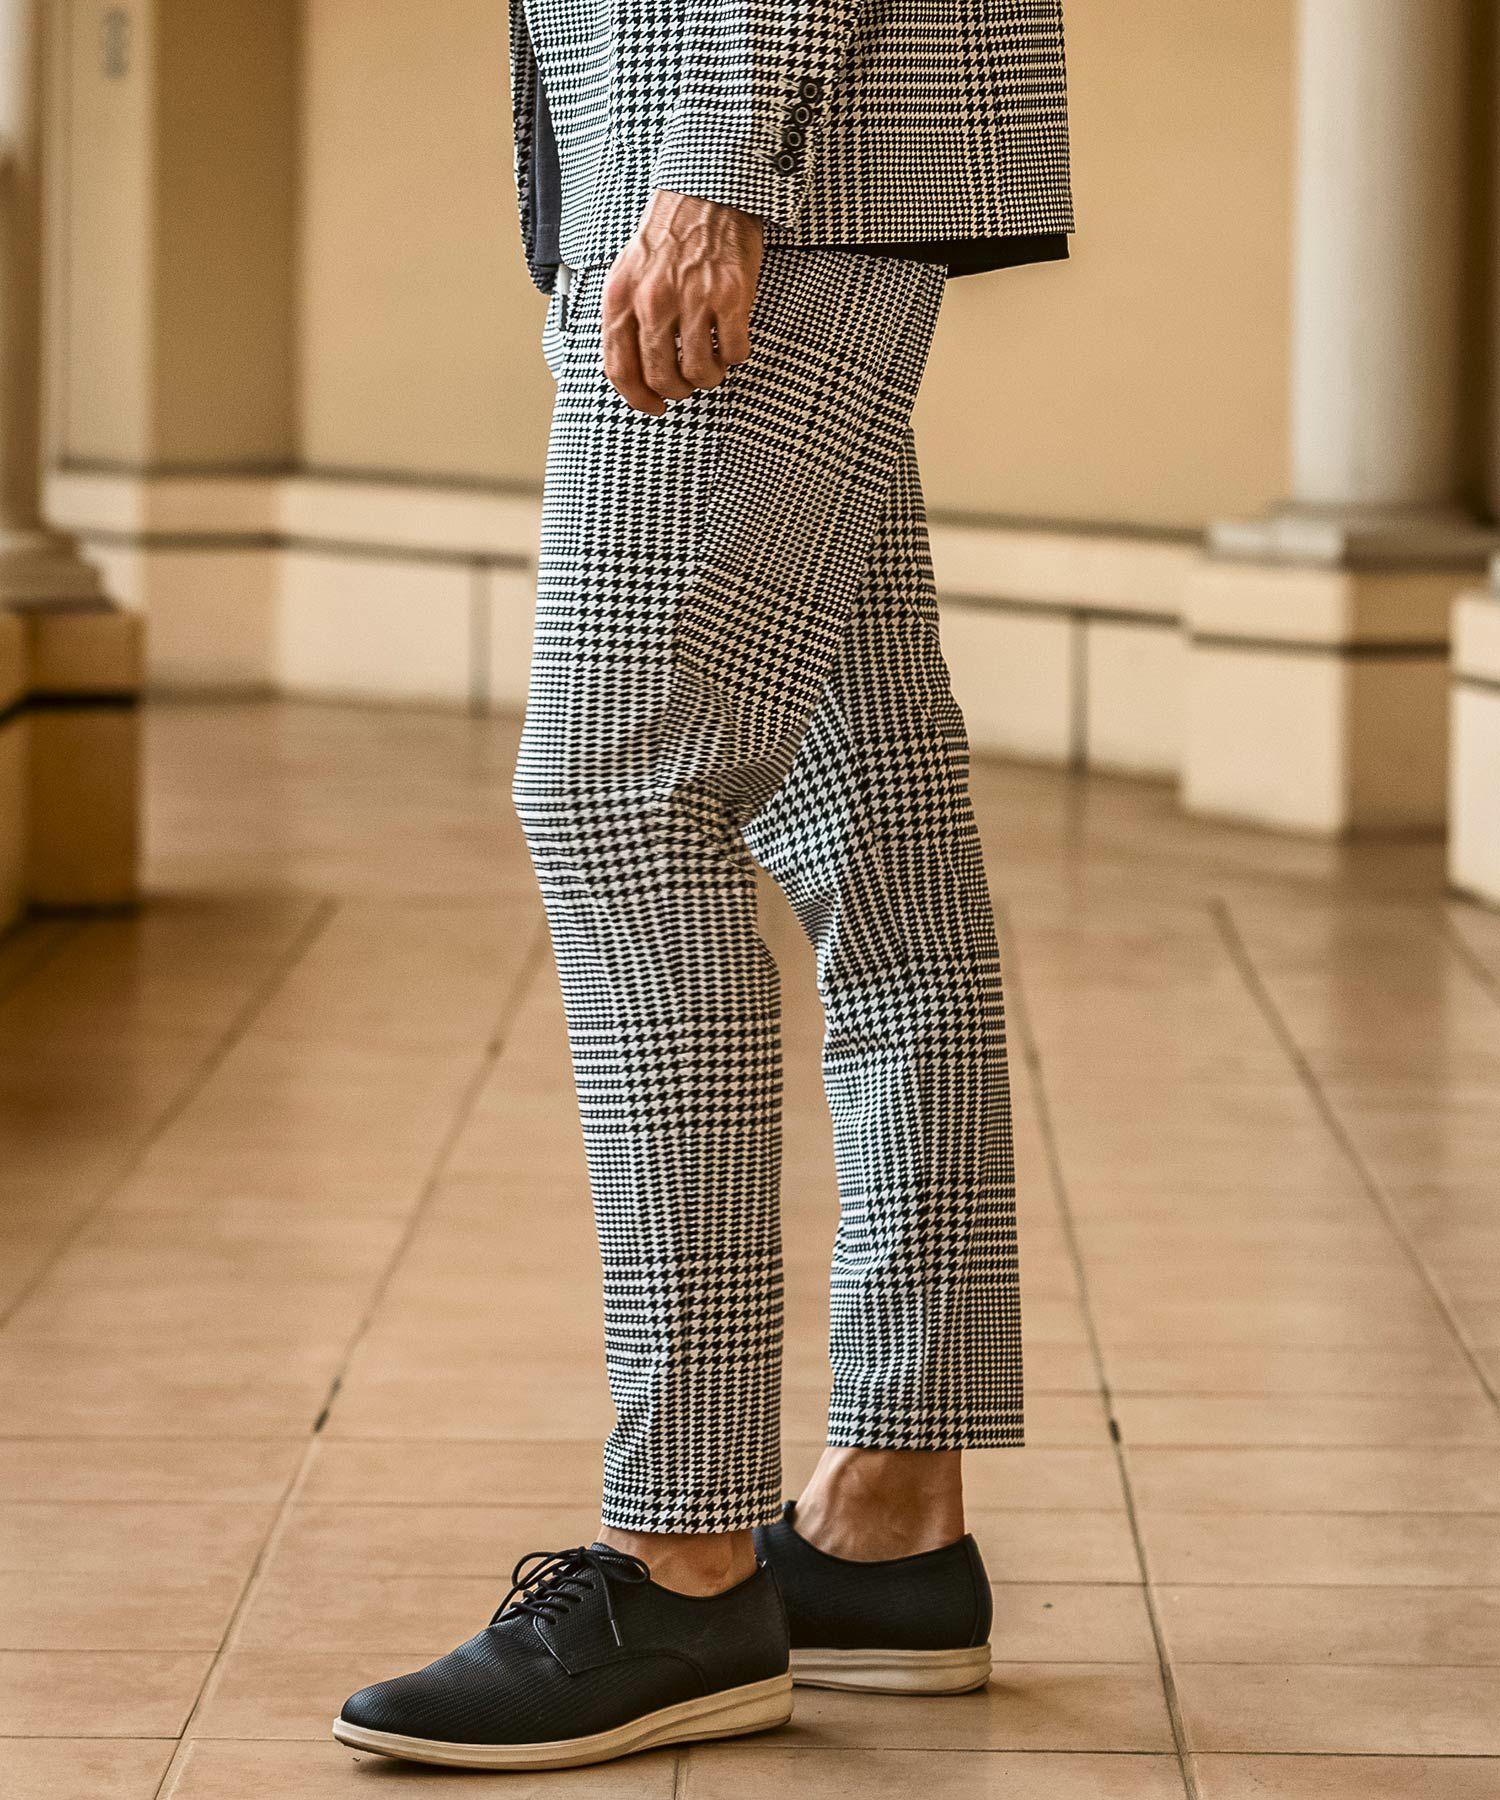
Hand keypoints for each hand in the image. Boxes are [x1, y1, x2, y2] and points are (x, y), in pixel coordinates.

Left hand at [601, 190, 764, 414]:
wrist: (707, 191)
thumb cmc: (668, 237)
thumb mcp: (628, 273)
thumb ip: (625, 319)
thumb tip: (632, 373)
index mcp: (621, 297)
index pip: (620, 370)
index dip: (638, 398)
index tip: (654, 406)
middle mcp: (652, 300)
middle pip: (661, 378)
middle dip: (678, 390)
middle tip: (688, 382)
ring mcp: (691, 298)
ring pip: (699, 372)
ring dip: (709, 376)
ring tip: (712, 360)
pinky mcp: (728, 296)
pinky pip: (733, 352)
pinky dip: (735, 354)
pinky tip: (732, 339)